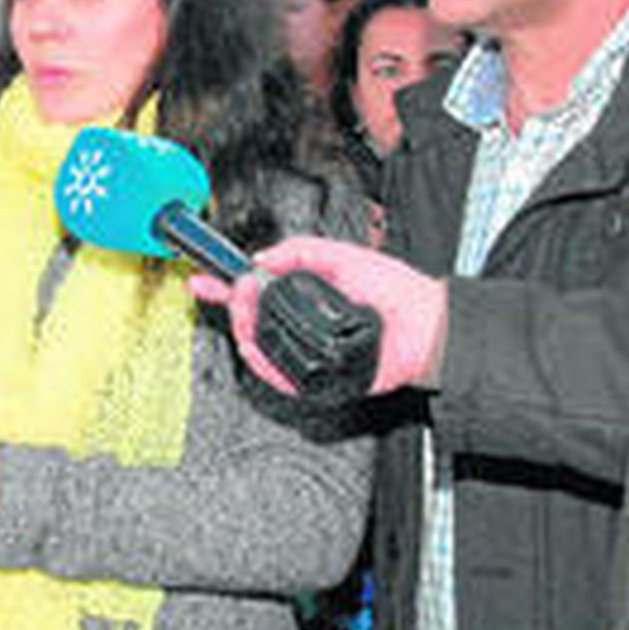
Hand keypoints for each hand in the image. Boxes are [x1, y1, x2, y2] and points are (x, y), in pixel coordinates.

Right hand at [190, 235, 446, 395]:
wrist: (425, 326)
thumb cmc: (395, 292)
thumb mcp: (342, 255)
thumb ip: (300, 251)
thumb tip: (260, 260)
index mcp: (302, 296)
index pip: (254, 294)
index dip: (224, 287)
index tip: (203, 279)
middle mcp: (300, 325)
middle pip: (247, 321)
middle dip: (234, 304)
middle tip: (238, 289)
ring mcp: (305, 353)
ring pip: (255, 348)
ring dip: (244, 328)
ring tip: (250, 308)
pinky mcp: (315, 378)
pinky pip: (276, 376)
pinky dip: (260, 362)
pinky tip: (256, 344)